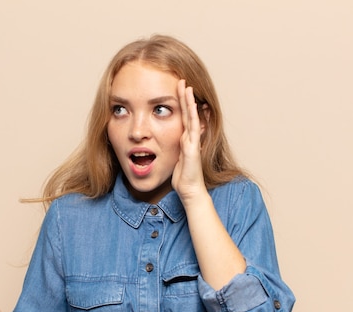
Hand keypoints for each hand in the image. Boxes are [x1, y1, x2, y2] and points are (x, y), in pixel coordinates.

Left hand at [172, 79, 207, 202]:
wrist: (189, 190)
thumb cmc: (182, 178)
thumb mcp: (172, 160)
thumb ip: (170, 151)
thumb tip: (158, 146)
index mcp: (184, 140)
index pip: (182, 117)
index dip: (180, 104)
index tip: (176, 90)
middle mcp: (190, 138)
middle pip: (187, 113)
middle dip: (184, 97)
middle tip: (182, 80)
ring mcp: (193, 141)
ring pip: (191, 116)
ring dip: (189, 101)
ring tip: (186, 86)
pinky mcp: (193, 147)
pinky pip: (193, 127)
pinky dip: (192, 114)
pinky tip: (191, 104)